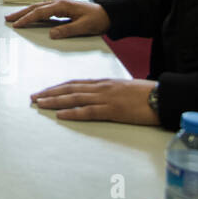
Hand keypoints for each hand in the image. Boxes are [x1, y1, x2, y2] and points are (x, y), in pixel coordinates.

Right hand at [5, 0, 109, 37]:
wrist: (108, 14)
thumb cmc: (98, 19)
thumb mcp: (83, 27)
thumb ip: (67, 30)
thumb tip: (52, 34)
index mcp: (62, 6)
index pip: (40, 13)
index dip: (27, 19)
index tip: (17, 25)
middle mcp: (59, 3)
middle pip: (35, 7)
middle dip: (20, 13)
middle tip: (8, 19)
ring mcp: (60, 5)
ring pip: (38, 7)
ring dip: (25, 12)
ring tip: (14, 17)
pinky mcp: (62, 8)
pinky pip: (44, 9)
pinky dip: (34, 12)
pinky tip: (30, 16)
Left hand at [30, 78, 158, 124]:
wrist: (163, 96)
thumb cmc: (147, 94)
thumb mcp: (124, 88)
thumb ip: (109, 91)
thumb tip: (98, 96)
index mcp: (104, 83)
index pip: (75, 83)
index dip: (58, 87)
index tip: (44, 90)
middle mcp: (101, 88)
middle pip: (70, 89)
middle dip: (50, 93)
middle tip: (33, 97)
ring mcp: (106, 98)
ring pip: (75, 98)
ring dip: (55, 101)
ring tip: (40, 104)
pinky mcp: (113, 110)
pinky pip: (89, 111)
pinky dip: (73, 113)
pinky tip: (61, 115)